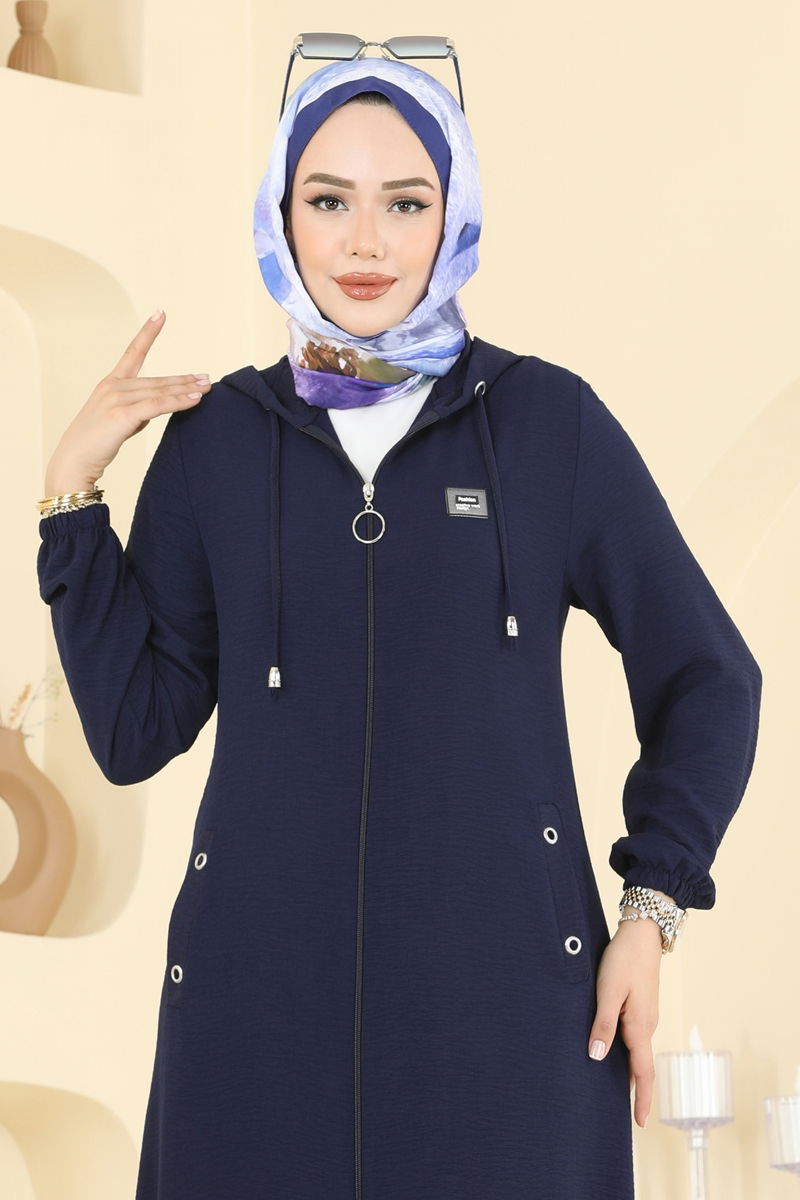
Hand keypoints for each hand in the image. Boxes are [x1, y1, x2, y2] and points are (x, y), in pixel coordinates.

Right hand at [44, 310, 212, 494]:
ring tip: (206, 387)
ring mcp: (116, 398)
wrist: (73, 462)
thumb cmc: (94, 444)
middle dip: (184, 379)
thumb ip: (135, 410)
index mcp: (110, 383)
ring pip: (160, 391)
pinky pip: (157, 405)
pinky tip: (194, 400)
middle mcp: (113, 386)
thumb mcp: (116, 421)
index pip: (133, 353)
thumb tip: (156, 408)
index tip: (160, 314)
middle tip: (207, 378)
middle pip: (157, 380)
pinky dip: (178, 401)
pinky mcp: (123, 414)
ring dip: (186, 390)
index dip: (147, 332)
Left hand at [586, 911, 662, 1128]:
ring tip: (620, 1090)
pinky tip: (617, 1053)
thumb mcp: (608, 991)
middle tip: (628, 1114)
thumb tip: (596, 1056)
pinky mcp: (641, 1004)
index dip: (642, 1098)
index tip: (640, 1123)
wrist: (642, 932)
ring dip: (633, 1071)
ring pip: (639, 1050)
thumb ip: (603, 1024)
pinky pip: (636, 1037)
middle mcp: (647, 1024)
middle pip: (643, 1065)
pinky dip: (630, 1053)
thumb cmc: (623, 959)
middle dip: (637, 1090)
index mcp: (640, 1025)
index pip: (643, 1071)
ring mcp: (646, 1014)